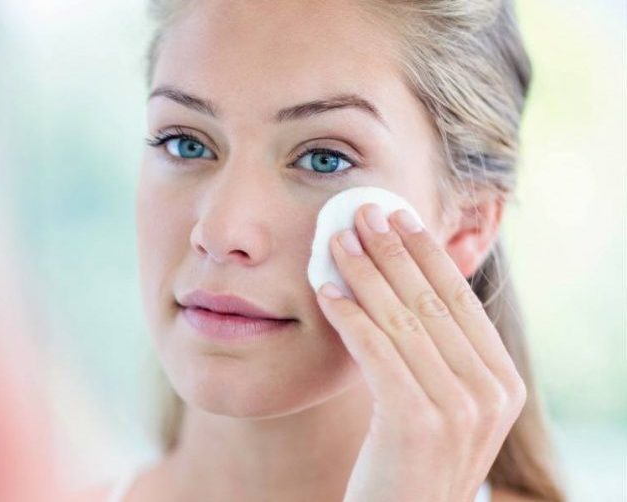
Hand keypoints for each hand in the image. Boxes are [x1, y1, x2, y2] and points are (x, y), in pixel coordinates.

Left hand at [314, 203, 526, 501]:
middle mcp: (491, 393)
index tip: (398, 216)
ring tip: (335, 240)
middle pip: (431, 302)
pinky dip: (349, 316)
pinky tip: (325, 292)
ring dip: (364, 273)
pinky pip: (377, 353)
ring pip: (402, 321)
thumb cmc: (408, 464)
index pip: (459, 301)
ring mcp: (458, 410)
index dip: (426, 254)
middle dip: (393, 251)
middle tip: (361, 212)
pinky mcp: (416, 424)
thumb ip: (434, 354)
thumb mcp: (435, 404)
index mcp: (502, 382)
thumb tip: (402, 283)